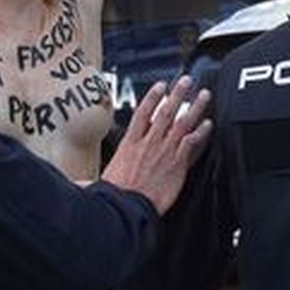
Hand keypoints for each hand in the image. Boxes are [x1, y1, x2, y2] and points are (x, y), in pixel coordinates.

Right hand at [101, 76, 211, 213]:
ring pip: (182, 122)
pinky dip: (201, 132)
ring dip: (194, 107)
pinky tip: (207, 124)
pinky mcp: (176, 164)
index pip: (143, 112)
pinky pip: (192, 143)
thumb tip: (81, 185)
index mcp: (130, 143)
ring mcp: (164, 151)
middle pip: (166, 112)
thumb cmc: (114, 195)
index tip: (161, 86)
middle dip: (177, 94)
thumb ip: (94, 177)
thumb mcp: (101, 179)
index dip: (153, 97)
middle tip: (187, 81)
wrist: (126, 207)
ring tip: (203, 95)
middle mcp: (149, 143)